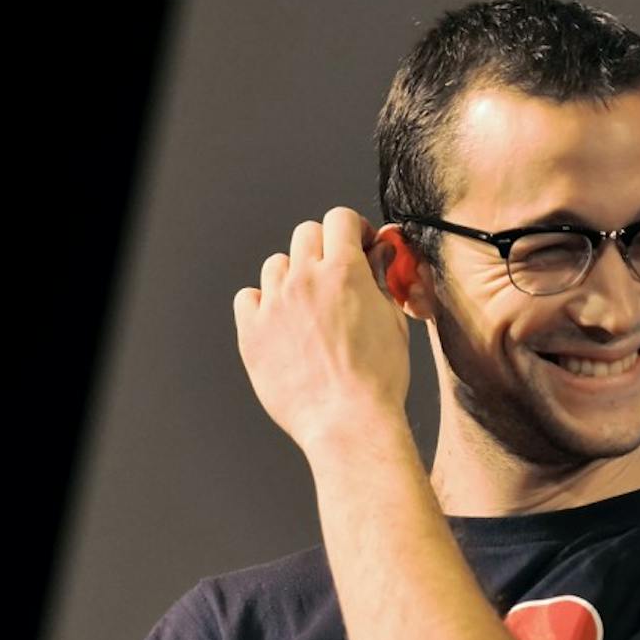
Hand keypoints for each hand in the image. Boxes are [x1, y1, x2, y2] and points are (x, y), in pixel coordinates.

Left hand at [232, 206, 409, 452]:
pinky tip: (280, 324)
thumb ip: (380, 278)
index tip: (357, 247)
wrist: (347, 421)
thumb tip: (379, 250)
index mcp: (344, 271)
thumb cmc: (378, 378)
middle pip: (306, 234)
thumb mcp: (391, 321)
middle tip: (333, 278)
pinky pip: (247, 297)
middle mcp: (305, 279)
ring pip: (276, 264)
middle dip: (323, 248)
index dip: (351, 230)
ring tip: (308, 308)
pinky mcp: (251, 331)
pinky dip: (261, 304)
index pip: (339, 218)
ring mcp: (274, 304)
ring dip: (292, 277)